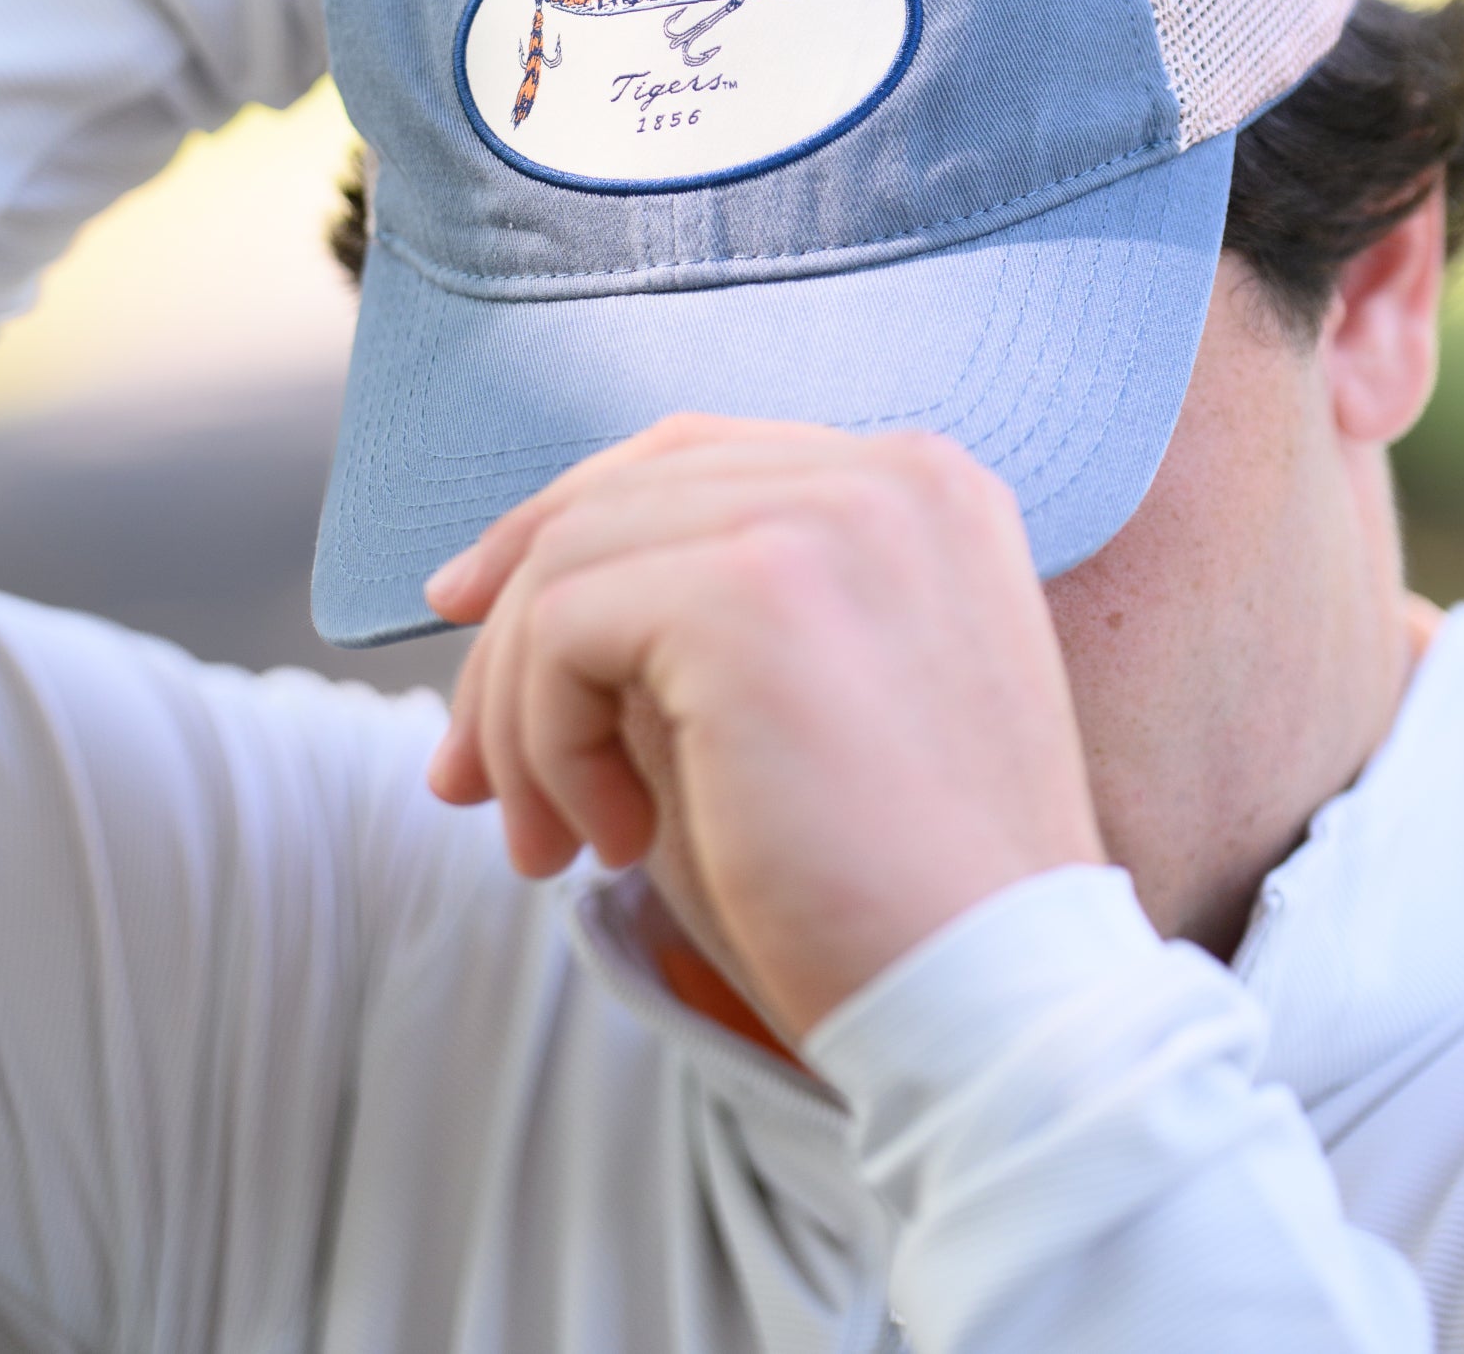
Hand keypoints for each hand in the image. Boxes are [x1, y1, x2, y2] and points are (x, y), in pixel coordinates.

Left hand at [424, 415, 1103, 1037]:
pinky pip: (563, 632)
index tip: (474, 616)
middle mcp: (888, 471)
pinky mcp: (753, 591)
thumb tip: (490, 592)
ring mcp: (827, 517)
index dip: (564, 526)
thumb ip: (699, 614)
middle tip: (467, 779)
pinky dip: (545, 746)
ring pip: (571, 561)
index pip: (693, 457)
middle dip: (512, 639)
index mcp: (923, 487)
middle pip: (618, 497)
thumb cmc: (894, 890)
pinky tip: (613, 844)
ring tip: (558, 843)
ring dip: (523, 715)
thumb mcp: (805, 705)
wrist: (997, 1005)